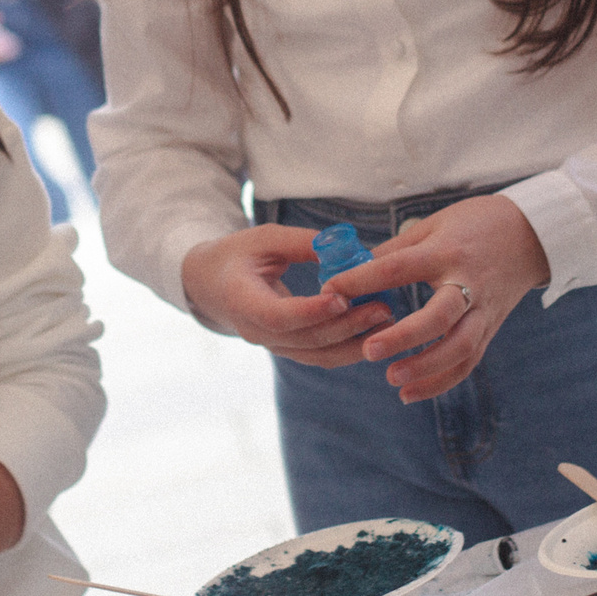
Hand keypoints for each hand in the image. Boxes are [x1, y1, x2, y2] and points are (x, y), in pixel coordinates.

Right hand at [180, 225, 393, 365]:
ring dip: (355, 342)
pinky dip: (348, 348)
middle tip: (382, 307)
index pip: (279, 316)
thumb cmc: (236, 255)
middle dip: (347, 326)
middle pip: (306, 339)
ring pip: (318, 355)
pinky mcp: (288, 349)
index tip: (342, 297)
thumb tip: (343, 246)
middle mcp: (256, 332)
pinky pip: (321, 357)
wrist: (210, 285)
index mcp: (242, 301)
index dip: (311, 311)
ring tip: (387, 321)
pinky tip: (375, 332)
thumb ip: (300, 243)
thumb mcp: (262, 238)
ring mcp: (272, 346)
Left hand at [332, 195, 549, 402]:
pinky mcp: (491, 328)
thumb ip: (397, 250)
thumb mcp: (434, 225)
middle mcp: (468, 284)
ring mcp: (483, 310)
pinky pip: (468, 361)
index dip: (364, 280)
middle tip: (370, 350)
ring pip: (459, 347)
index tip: (331, 291)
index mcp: (446, 252)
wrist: (533, 234)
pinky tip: (410, 393)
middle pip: (439, 316)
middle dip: (405, 336)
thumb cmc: (476, 223)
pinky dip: (441, 381)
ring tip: (392, 379)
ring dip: (426, 367)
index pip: (400, 268)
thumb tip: (355, 270)